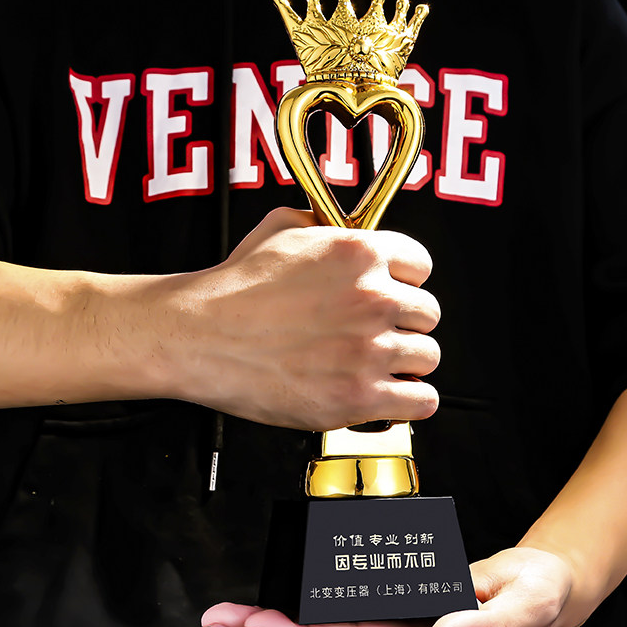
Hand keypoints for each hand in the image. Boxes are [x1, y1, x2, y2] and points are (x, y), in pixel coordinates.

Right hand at [155, 207, 440, 429]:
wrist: (199, 338)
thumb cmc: (234, 289)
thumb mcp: (280, 229)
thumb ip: (322, 224)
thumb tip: (337, 226)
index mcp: (360, 253)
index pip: (421, 266)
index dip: (406, 282)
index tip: (394, 294)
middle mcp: (374, 299)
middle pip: (428, 314)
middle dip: (405, 324)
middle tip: (378, 333)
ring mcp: (370, 350)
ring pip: (427, 357)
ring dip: (407, 362)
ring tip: (378, 365)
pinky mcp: (360, 396)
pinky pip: (422, 401)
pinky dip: (411, 401)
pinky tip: (392, 396)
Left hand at [200, 547, 579, 626]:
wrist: (548, 593)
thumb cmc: (537, 596)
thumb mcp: (526, 605)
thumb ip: (487, 625)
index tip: (263, 625)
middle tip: (223, 619)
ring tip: (237, 615)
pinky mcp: (405, 623)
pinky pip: (350, 622)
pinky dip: (313, 616)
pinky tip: (288, 609)